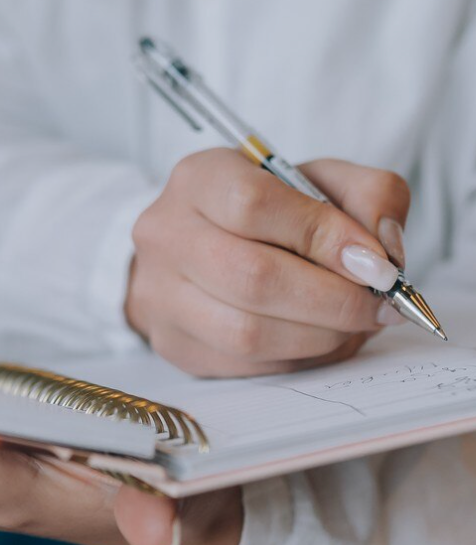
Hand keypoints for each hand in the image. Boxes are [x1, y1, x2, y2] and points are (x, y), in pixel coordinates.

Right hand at [126, 149, 409, 376]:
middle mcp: (165, 234)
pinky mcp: (172, 343)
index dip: (324, 237)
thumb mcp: (318, 181)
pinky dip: (298, 358)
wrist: (195, 248)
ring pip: (247, 333)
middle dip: (333, 300)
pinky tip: (318, 338)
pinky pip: (245, 365)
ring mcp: (160, 294)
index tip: (376, 262)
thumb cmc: (265, 213)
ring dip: (320, 336)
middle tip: (378, 305)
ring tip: (352, 325)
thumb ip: (368, 194)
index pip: (254, 204)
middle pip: (252, 277)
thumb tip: (383, 253)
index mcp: (198, 179)